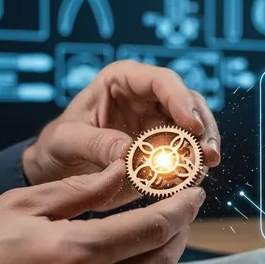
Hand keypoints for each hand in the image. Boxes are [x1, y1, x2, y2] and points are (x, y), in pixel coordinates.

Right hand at [0, 160, 205, 263]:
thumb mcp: (25, 203)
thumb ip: (83, 188)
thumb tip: (122, 169)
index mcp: (76, 253)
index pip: (152, 228)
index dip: (181, 207)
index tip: (194, 192)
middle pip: (161, 259)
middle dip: (182, 229)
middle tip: (185, 204)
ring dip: (165, 250)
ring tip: (165, 223)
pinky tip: (136, 250)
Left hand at [22, 60, 221, 209]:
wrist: (57, 173)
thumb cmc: (57, 147)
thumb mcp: (65, 141)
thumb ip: (94, 143)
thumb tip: (127, 152)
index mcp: (122, 81)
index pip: (160, 81)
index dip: (180, 100)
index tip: (191, 125)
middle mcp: (147, 99)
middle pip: (188, 103)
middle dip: (203, 128)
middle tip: (208, 154)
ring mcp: (159, 125)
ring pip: (195, 130)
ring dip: (203, 150)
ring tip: (204, 170)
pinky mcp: (164, 152)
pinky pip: (187, 157)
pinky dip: (193, 169)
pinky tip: (193, 182)